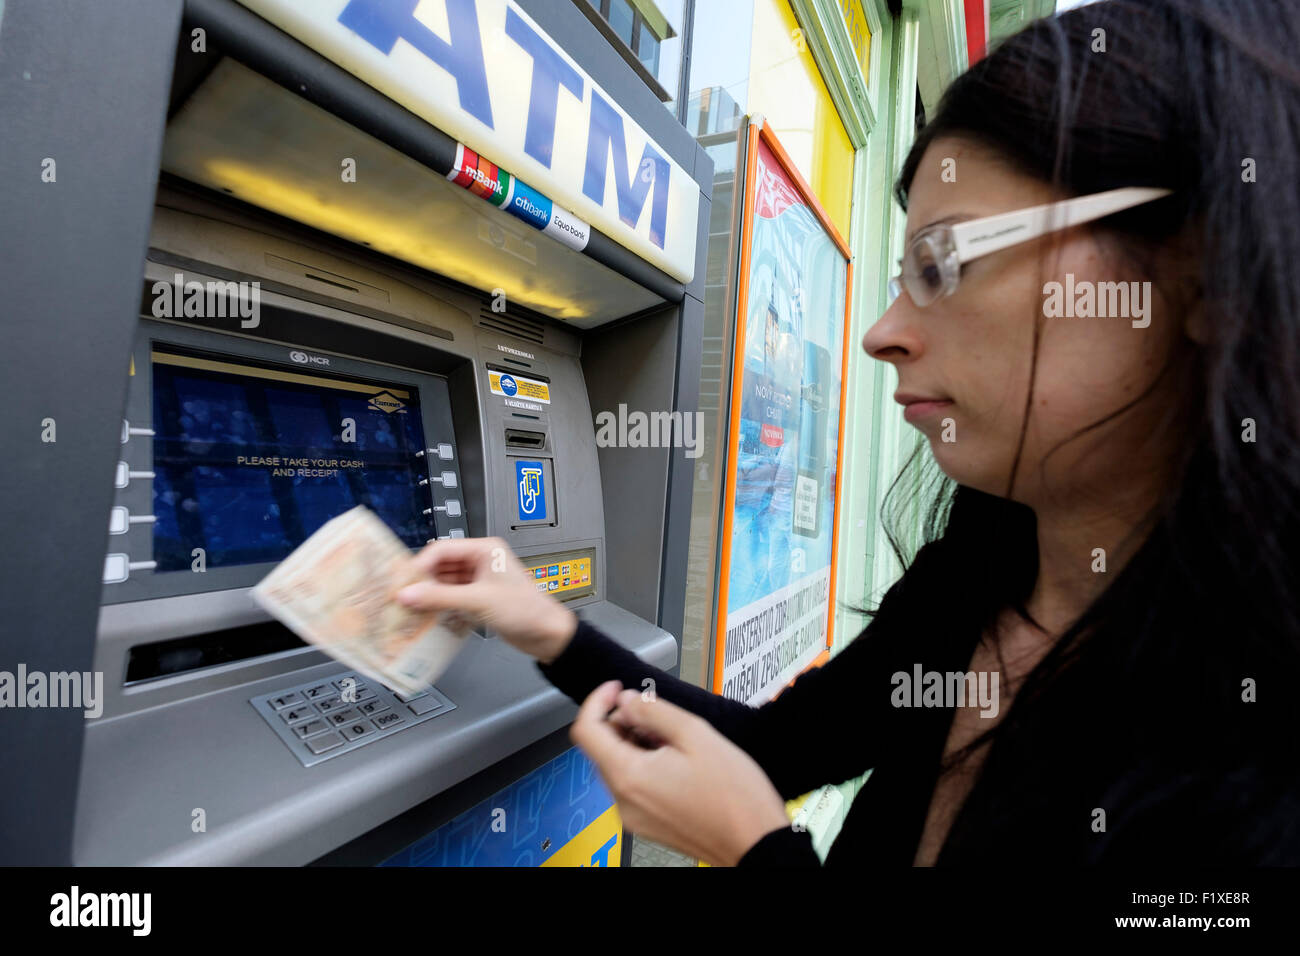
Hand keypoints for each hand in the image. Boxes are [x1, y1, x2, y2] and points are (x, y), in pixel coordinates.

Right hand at [394, 537, 576, 662]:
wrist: (546, 634)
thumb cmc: (527, 610)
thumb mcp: (478, 601)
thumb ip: (441, 597)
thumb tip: (409, 594)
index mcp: (485, 550)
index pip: (442, 549)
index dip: (421, 565)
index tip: (404, 581)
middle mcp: (481, 560)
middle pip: (441, 565)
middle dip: (422, 580)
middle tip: (401, 595)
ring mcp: (479, 579)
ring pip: (445, 582)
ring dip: (429, 594)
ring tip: (410, 606)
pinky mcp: (478, 596)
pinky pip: (452, 595)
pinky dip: (439, 603)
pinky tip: (427, 613)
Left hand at [571, 681, 791, 865]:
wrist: (756, 843)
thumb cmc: (735, 796)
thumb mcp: (696, 735)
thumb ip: (654, 711)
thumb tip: (628, 700)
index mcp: (630, 776)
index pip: (586, 730)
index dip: (598, 700)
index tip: (617, 688)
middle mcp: (624, 801)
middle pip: (602, 749)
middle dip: (623, 722)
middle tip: (658, 713)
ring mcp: (635, 817)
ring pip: (618, 766)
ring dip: (636, 743)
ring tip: (675, 740)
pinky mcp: (648, 824)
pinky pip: (633, 787)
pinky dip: (646, 765)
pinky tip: (677, 761)